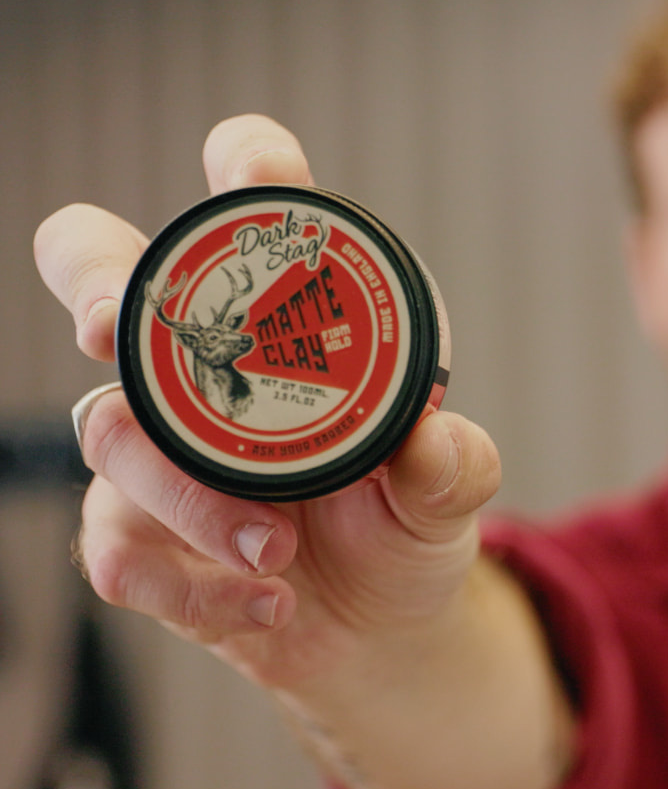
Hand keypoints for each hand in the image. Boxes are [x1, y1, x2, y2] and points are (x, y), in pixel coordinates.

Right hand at [33, 115, 502, 691]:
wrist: (375, 624)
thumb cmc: (405, 523)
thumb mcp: (444, 492)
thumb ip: (451, 465)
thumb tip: (433, 442)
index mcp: (285, 324)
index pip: (251, 209)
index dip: (246, 165)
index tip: (254, 174)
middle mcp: (203, 367)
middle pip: (101, 273)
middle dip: (94, 280)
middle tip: (112, 325)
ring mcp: (158, 448)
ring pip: (109, 432)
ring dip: (191, 497)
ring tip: (278, 550)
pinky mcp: (137, 532)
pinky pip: (117, 551)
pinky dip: (194, 586)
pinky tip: (267, 602)